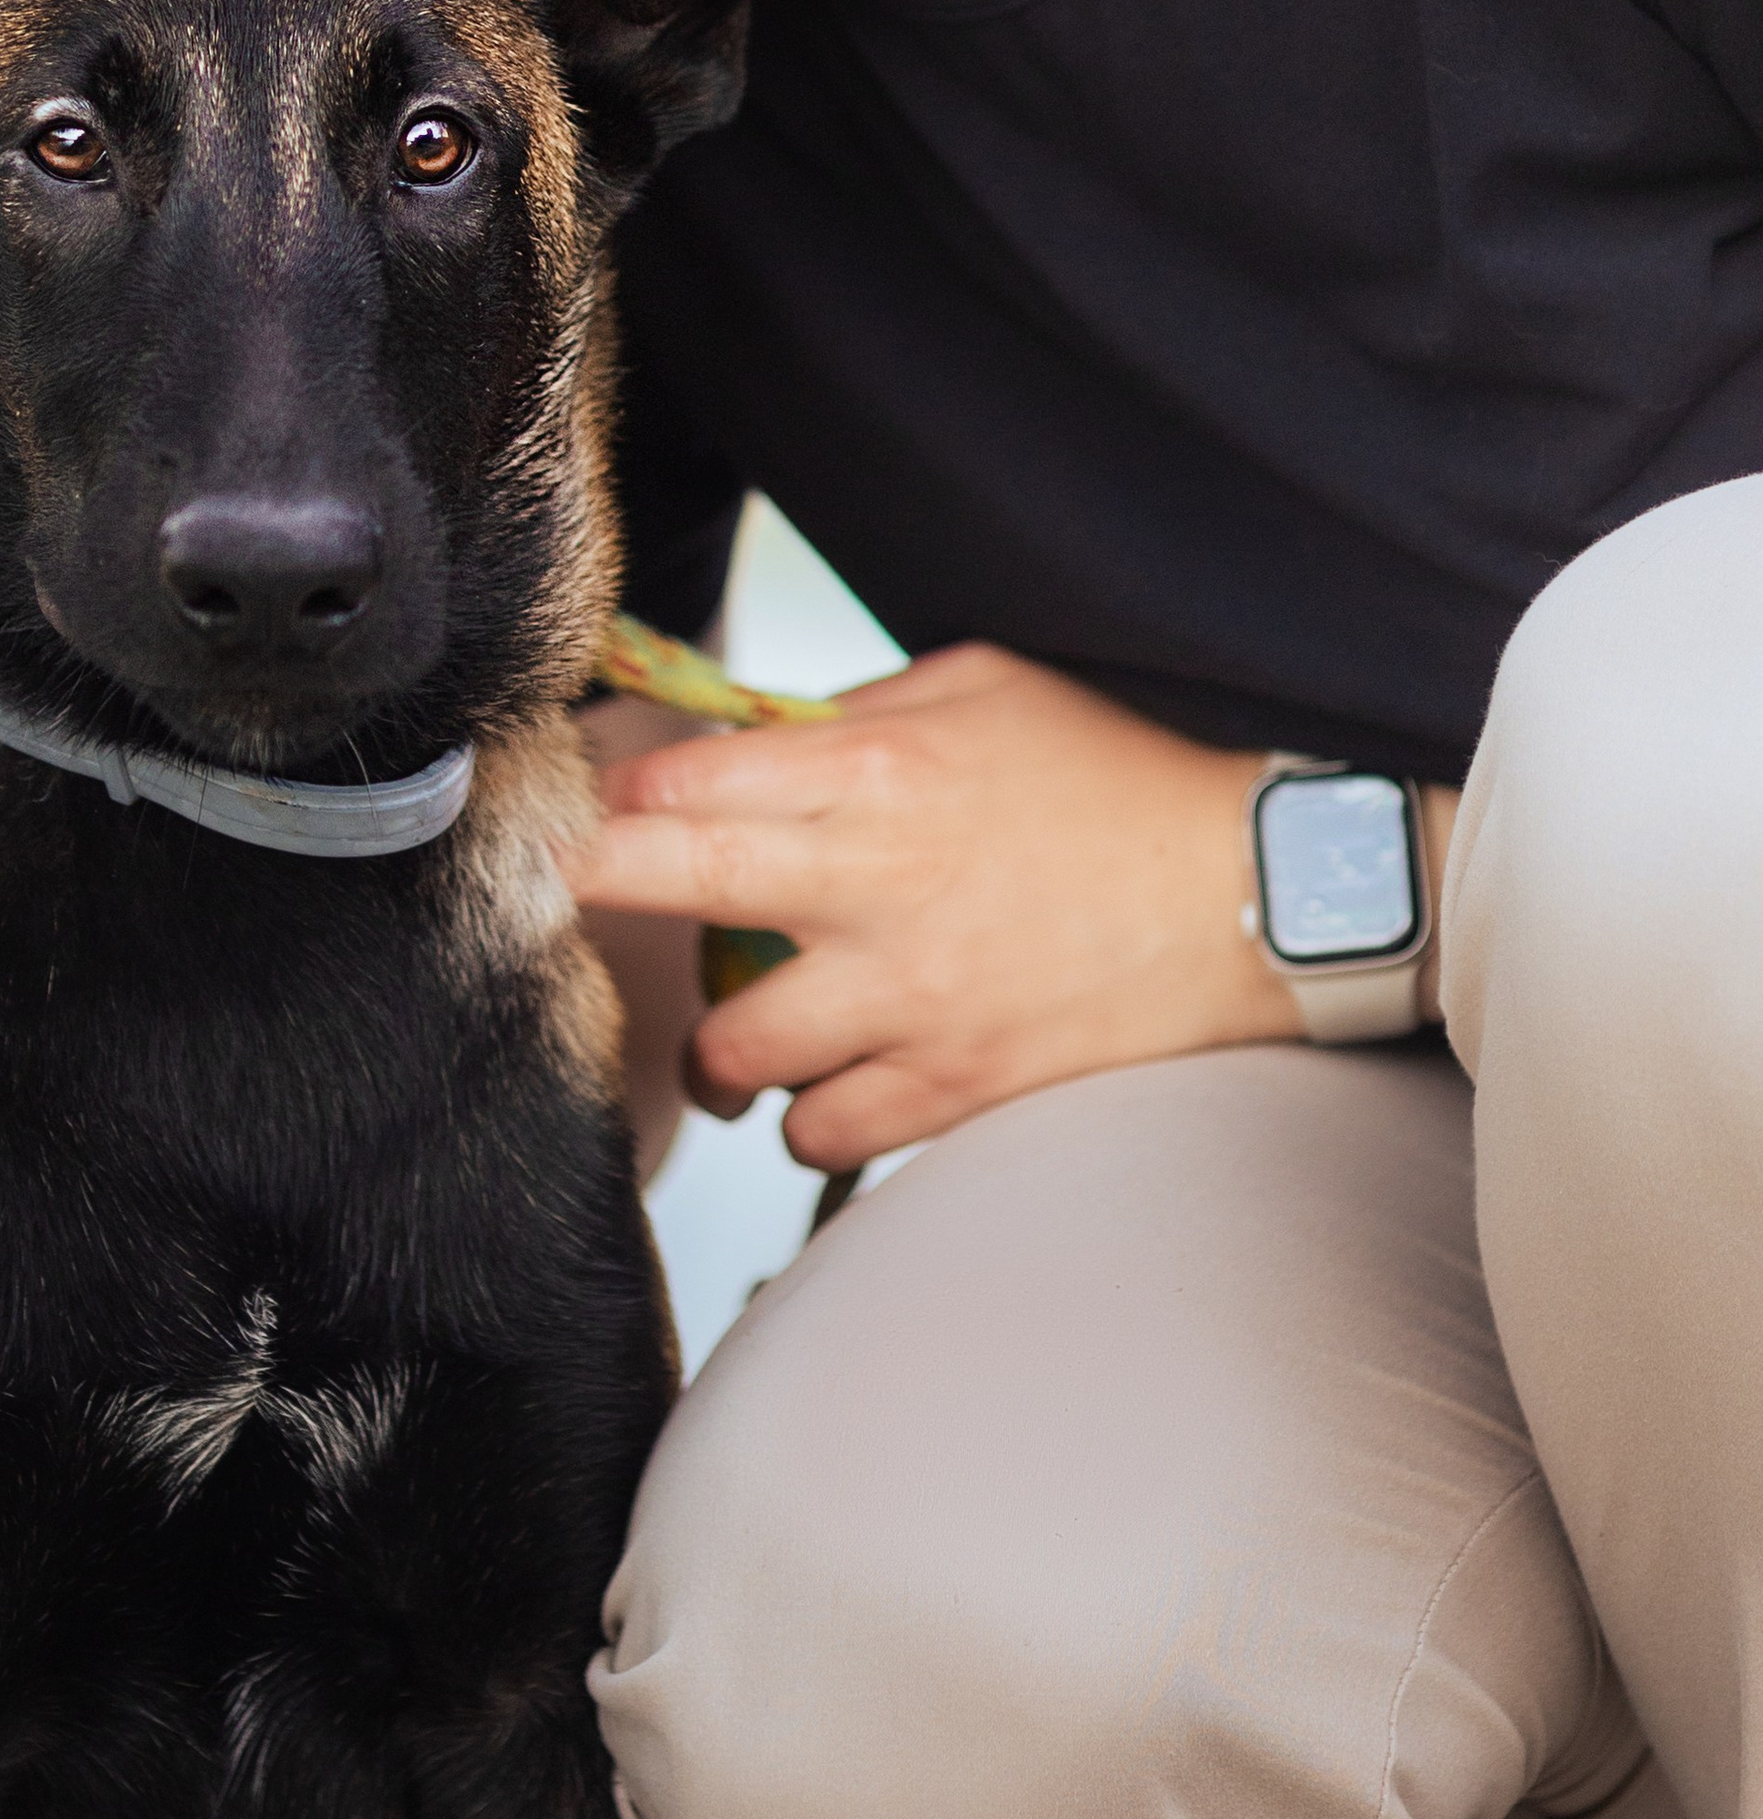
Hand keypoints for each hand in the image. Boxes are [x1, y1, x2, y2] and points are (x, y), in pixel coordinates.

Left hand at [573, 643, 1299, 1168]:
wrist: (1250, 895)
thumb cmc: (1112, 776)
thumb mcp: (980, 687)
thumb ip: (852, 712)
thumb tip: (745, 737)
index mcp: (875, 769)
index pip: (682, 783)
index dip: (616, 799)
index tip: (596, 815)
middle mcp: (874, 886)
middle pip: (668, 890)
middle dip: (590, 889)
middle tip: (567, 898)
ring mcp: (910, 1000)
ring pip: (734, 1047)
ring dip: (723, 1039)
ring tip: (748, 1023)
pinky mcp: (954, 1087)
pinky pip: (820, 1130)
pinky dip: (810, 1112)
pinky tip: (835, 1077)